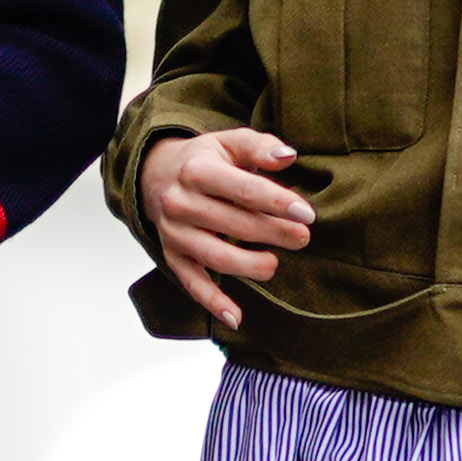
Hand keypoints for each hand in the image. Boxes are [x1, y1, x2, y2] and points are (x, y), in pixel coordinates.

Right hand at [140, 126, 312, 328]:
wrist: (155, 176)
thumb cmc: (205, 160)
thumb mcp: (229, 143)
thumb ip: (260, 147)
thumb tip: (288, 156)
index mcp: (197, 170)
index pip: (242, 189)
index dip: (276, 202)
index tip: (306, 214)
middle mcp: (180, 202)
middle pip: (232, 222)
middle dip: (272, 232)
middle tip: (303, 238)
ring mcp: (175, 233)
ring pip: (215, 256)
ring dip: (249, 265)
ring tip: (274, 264)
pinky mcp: (172, 256)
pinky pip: (192, 283)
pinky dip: (213, 302)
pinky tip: (236, 317)